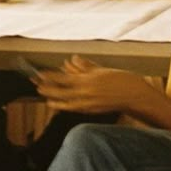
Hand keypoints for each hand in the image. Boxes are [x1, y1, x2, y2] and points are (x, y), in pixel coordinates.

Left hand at [34, 55, 150, 113]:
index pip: (63, 78)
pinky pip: (74, 107)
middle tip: (35, 83)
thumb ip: (85, 66)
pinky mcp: (92, 110)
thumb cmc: (121, 80)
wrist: (134, 96)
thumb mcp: (101, 70)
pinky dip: (64, 105)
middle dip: (47, 87)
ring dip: (54, 97)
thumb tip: (71, 60)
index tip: (39, 73)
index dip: (50, 76)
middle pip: (61, 91)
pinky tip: (58, 103)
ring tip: (44, 96)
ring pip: (66, 101)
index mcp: (87, 80)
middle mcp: (85, 93)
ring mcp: (88, 103)